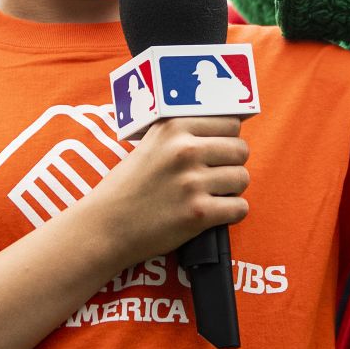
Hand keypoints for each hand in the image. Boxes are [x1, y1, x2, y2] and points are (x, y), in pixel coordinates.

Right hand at [88, 116, 249, 265]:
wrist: (106, 225)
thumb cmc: (130, 184)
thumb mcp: (152, 142)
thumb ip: (184, 130)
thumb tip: (228, 124)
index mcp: (175, 127)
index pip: (230, 123)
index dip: (227, 138)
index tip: (218, 150)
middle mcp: (185, 150)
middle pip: (241, 150)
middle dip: (232, 164)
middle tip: (215, 175)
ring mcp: (192, 182)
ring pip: (242, 178)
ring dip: (232, 189)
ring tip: (211, 194)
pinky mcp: (198, 214)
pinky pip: (240, 208)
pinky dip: (232, 213)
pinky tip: (214, 213)